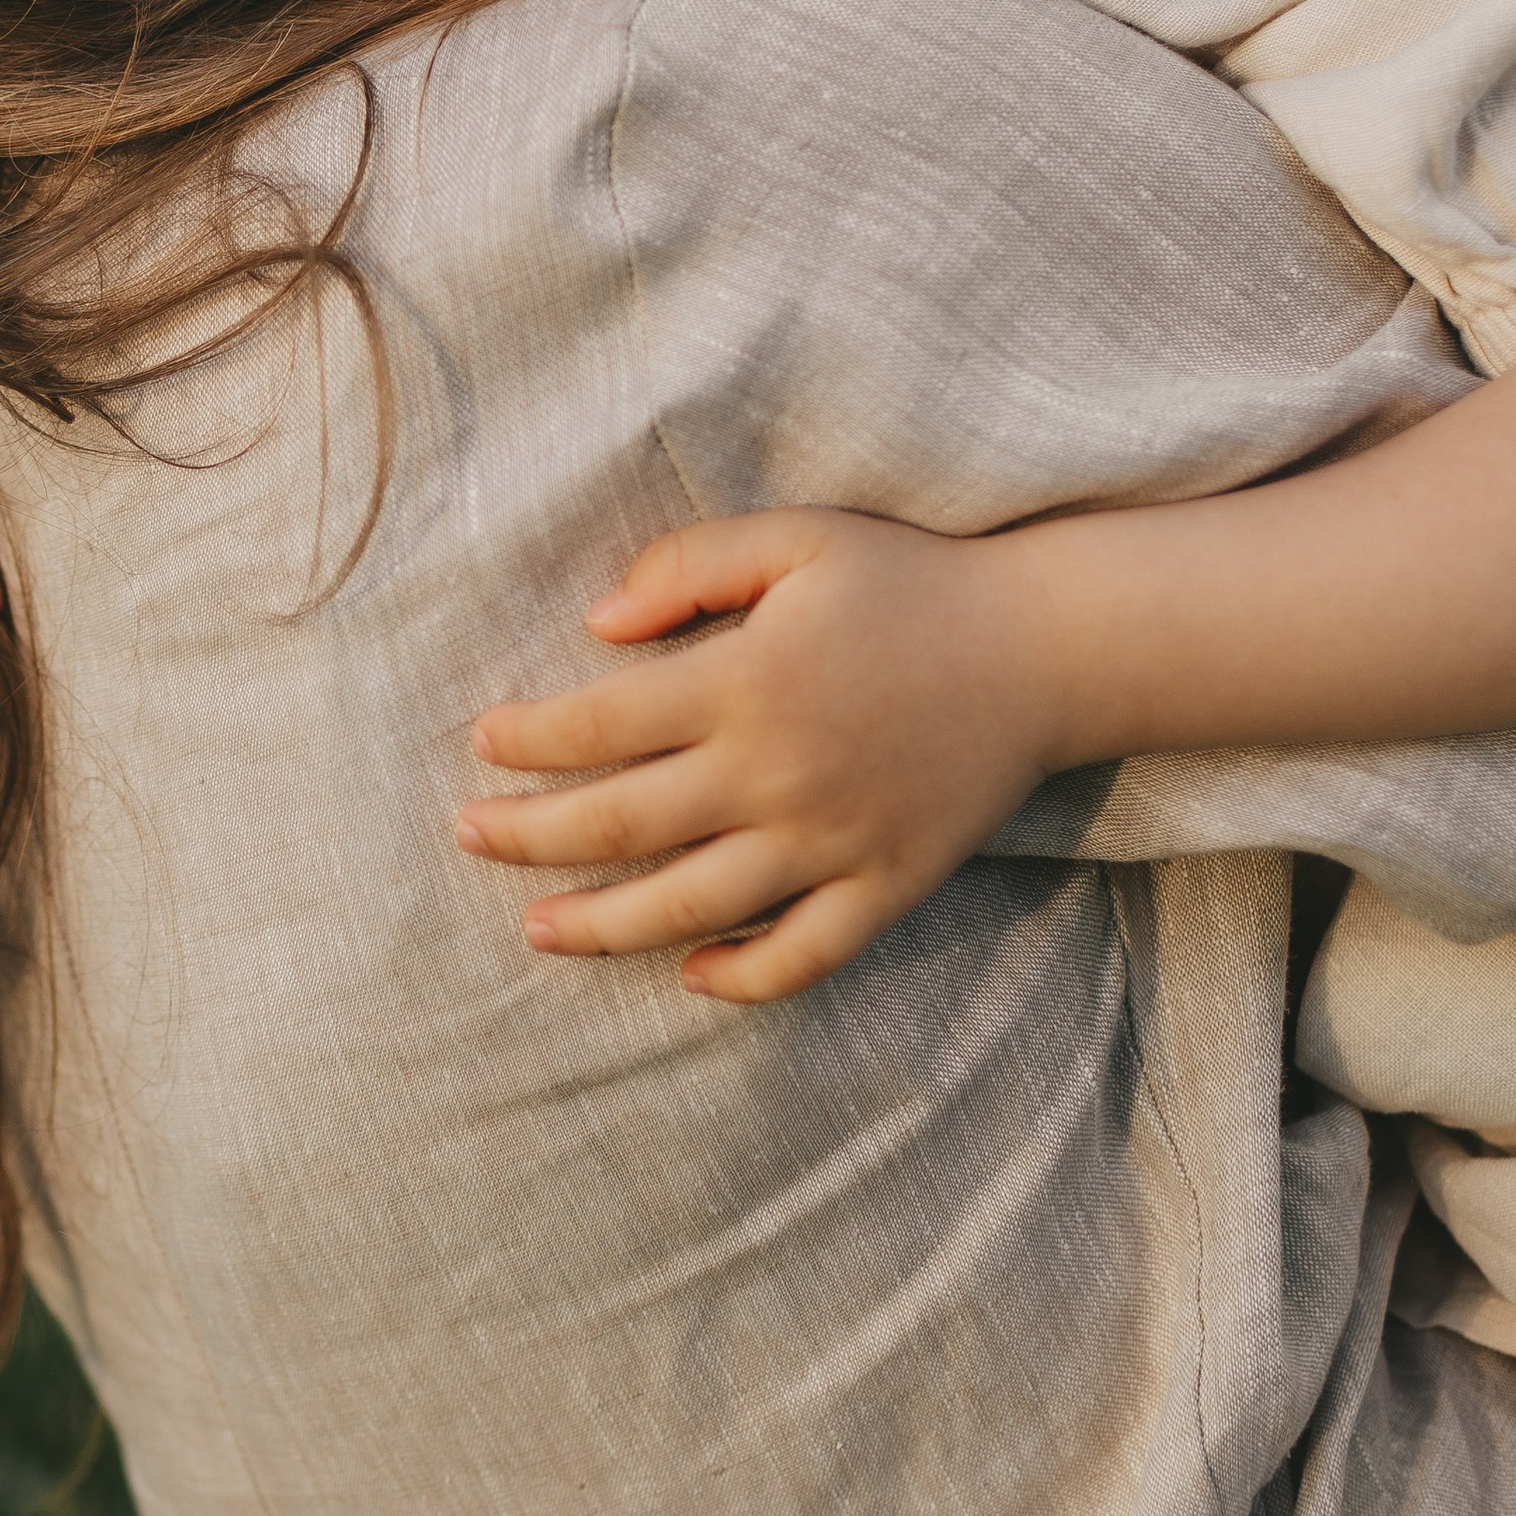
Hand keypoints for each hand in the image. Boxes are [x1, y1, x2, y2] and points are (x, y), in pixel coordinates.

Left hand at [456, 508, 1058, 1000]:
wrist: (1046, 648)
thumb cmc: (910, 583)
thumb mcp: (796, 538)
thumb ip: (688, 567)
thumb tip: (596, 626)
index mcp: (745, 682)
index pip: (598, 726)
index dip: (525, 741)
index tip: (481, 743)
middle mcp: (778, 774)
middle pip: (620, 825)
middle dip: (528, 836)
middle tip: (468, 837)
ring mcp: (831, 841)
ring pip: (690, 906)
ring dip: (601, 925)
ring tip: (538, 931)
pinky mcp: (885, 886)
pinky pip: (802, 955)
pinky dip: (741, 977)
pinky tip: (689, 973)